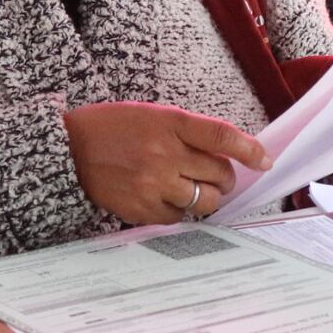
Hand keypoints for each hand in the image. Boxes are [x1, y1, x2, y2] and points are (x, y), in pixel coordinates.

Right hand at [63, 102, 270, 224]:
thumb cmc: (113, 128)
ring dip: (206, 196)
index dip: (249, 150)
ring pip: (205, 200)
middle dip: (224, 177)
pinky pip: (180, 217)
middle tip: (214, 175)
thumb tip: (227, 154)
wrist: (68, 150)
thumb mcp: (152, 115)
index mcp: (169, 122)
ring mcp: (153, 183)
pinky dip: (180, 211)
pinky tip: (166, 197)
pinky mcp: (142, 208)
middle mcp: (164, 153)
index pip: (221, 136)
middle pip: (220, 174)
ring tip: (191, 188)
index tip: (265, 161)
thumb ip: (188, 131)